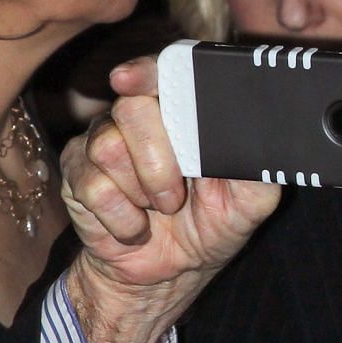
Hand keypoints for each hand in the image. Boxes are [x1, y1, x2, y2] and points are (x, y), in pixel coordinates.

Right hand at [62, 58, 279, 342]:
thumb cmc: (212, 224)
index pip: (162, 70)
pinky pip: (94, 187)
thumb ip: (257, 162)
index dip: (147, 70)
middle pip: (131, 108)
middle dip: (159, 160)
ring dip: (142, 191)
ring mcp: (102, 142)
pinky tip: (136, 227)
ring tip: (159, 208)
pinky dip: (123, 219)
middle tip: (176, 196)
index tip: (131, 80)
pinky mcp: (78, 176)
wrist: (172, 272)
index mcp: (182, 110)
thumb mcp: (252, 199)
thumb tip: (263, 135)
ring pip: (108, 146)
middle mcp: (139, 117)